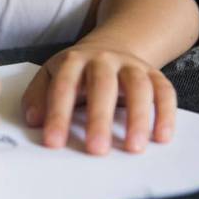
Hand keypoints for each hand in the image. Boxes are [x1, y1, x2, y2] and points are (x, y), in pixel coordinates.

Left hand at [21, 44, 176, 154]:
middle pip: (102, 85)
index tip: (54, 142)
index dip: (57, 115)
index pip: (63, 87)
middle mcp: (103, 59)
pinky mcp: (154, 74)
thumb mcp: (50, 77)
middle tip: (96, 150)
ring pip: (138, 87)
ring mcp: (131, 65)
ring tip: (133, 148)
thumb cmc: (75, 73)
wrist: (109, 48)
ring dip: (138, 118)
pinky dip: (165, 113)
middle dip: (99, 118)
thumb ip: (38, 97)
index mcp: (73, 60)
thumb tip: (33, 120)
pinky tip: (161, 137)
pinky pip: (164, 91)